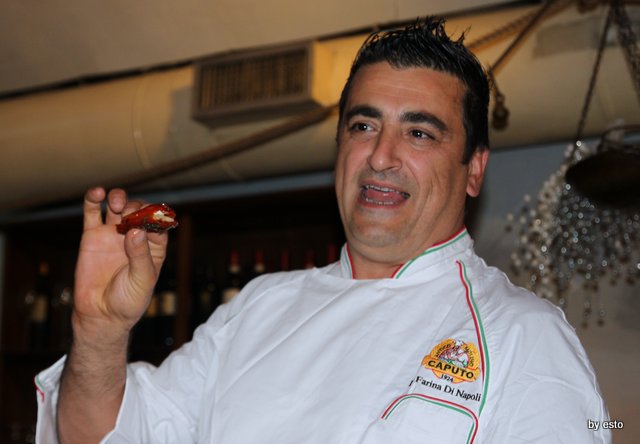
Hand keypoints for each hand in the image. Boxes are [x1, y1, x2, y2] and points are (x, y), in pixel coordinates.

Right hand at [72, 187, 167, 335]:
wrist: (100, 315)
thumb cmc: (128, 300)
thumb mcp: (142, 280)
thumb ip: (140, 255)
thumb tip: (136, 231)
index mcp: (155, 245)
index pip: (159, 222)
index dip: (156, 216)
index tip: (149, 218)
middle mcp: (135, 236)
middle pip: (139, 210)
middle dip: (137, 207)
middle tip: (131, 213)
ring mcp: (113, 233)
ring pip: (117, 206)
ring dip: (119, 198)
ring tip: (117, 205)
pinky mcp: (92, 235)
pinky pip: (92, 212)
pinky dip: (93, 199)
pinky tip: (97, 193)